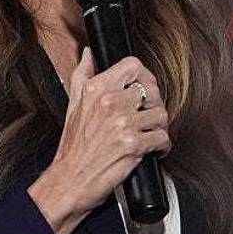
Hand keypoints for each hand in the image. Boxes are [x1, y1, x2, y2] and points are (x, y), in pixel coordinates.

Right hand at [28, 48, 170, 233]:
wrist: (69, 180)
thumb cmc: (72, 147)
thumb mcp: (73, 103)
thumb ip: (82, 74)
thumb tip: (88, 53)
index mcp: (96, 89)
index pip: (133, 66)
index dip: (145, 76)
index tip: (145, 87)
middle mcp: (110, 103)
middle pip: (152, 91)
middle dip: (153, 105)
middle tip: (148, 116)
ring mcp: (123, 124)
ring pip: (161, 114)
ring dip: (159, 126)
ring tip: (150, 133)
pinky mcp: (134, 145)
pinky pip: (162, 137)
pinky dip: (162, 146)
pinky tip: (153, 149)